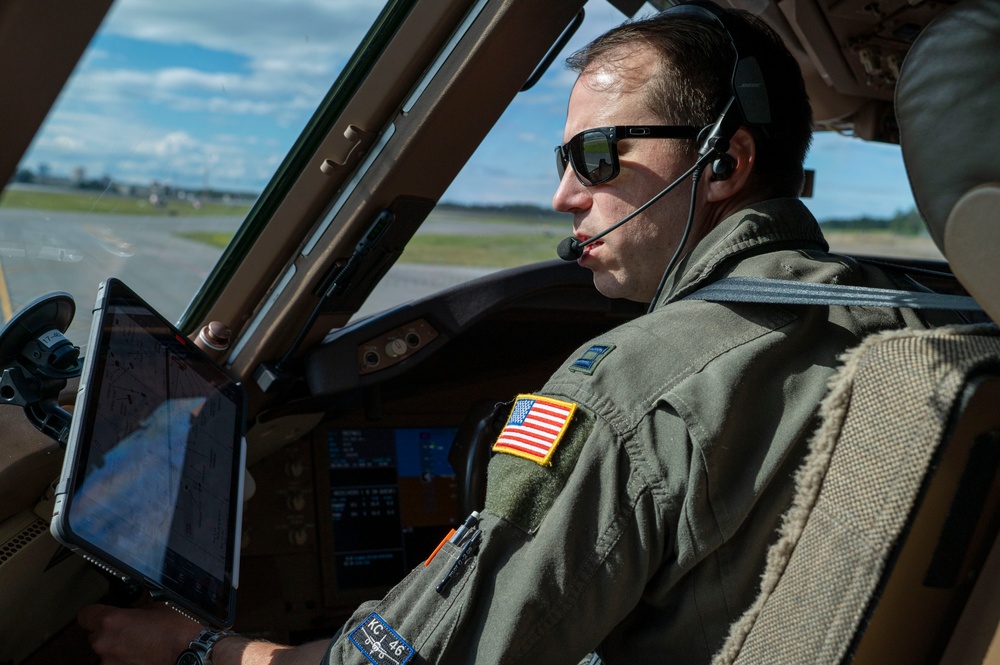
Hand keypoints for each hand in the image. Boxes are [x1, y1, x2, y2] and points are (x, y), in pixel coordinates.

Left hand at [78, 603, 201, 664]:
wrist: (192, 654)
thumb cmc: (178, 632)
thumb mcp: (159, 606)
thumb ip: (139, 608)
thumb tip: (137, 609)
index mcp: (111, 621)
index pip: (86, 615)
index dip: (95, 612)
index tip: (100, 613)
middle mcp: (105, 643)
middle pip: (96, 635)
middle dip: (110, 632)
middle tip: (131, 630)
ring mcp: (110, 663)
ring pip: (106, 653)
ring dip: (118, 649)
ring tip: (140, 646)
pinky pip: (116, 664)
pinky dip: (125, 660)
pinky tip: (142, 656)